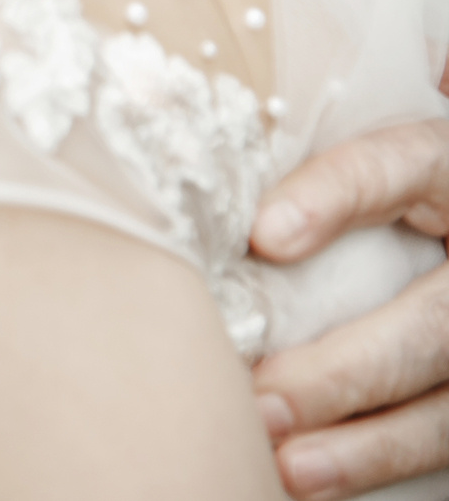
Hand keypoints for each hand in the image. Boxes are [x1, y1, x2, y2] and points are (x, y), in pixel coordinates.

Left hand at [252, 120, 448, 498]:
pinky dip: (378, 462)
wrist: (436, 227)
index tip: (263, 234)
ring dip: (369, 443)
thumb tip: (147, 104)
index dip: (339, 196)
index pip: (404, 164)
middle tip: (260, 398)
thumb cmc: (362, 180)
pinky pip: (447, 439)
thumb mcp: (359, 156)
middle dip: (349, 367)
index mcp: (448, 167)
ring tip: (282, 463)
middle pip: (436, 319)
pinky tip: (307, 480)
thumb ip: (291, 152)